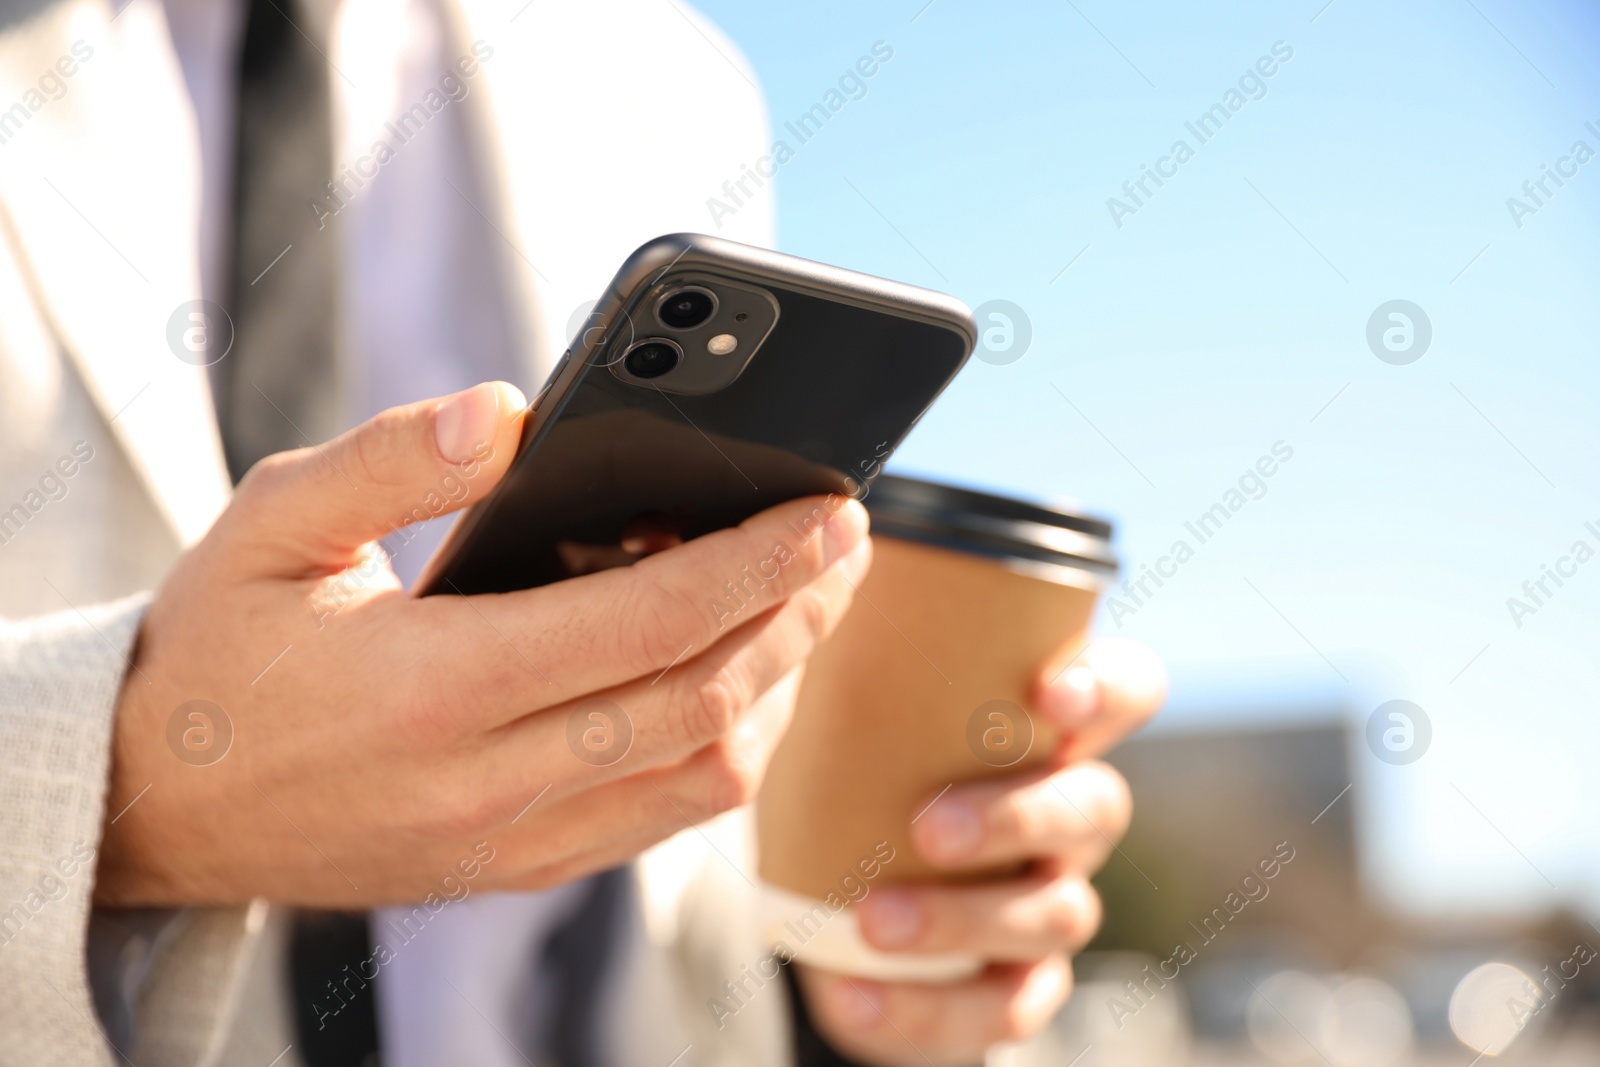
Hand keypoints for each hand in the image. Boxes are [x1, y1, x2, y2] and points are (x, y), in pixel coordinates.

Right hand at [97, 382, 871, 905]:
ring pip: (703, 773)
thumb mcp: (272, 526)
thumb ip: (390, 460)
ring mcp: (511, 839)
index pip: (648, 620)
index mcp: (435, 684)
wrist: (157, 807)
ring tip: (804, 601)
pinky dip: (725, 746)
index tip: (831, 508)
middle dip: (798, 615)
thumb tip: (513, 408)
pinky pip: (662, 816)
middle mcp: (489, 778)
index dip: (759, 561)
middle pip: (705, 698)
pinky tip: (735, 678)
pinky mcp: (517, 868)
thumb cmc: (216, 652)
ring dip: (776, 683)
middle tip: (851, 542)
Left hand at [794, 638, 1164, 1065]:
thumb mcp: (854, 700)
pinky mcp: (1013, 987)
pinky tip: (854, 997)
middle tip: (929, 826)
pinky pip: (1003, 1009)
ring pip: (1054, 912)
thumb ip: (854, 644)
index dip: (1106, 690)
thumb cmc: (857, 766)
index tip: (1049, 690)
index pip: (1126, 690)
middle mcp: (1070, 811)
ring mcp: (1049, 900)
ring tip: (874, 921)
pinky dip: (926, 1011)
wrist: (831, 896)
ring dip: (964, 919)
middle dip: (1018, 816)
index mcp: (1050, 725)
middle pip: (1094, 807)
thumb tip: (807, 563)